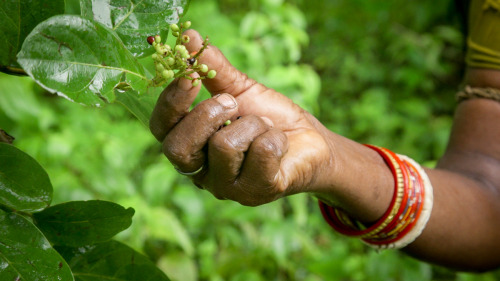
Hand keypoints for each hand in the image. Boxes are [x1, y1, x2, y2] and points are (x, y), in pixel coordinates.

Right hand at [149, 29, 334, 205]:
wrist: (309, 141)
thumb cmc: (269, 117)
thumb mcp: (240, 89)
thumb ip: (212, 68)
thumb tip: (190, 35)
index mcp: (190, 145)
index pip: (161, 129)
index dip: (171, 102)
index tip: (190, 76)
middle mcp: (201, 172)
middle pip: (178, 149)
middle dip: (206, 116)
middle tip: (232, 102)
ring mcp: (227, 187)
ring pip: (223, 147)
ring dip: (252, 125)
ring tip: (265, 127)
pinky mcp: (255, 192)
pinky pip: (259, 154)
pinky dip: (274, 138)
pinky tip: (279, 144)